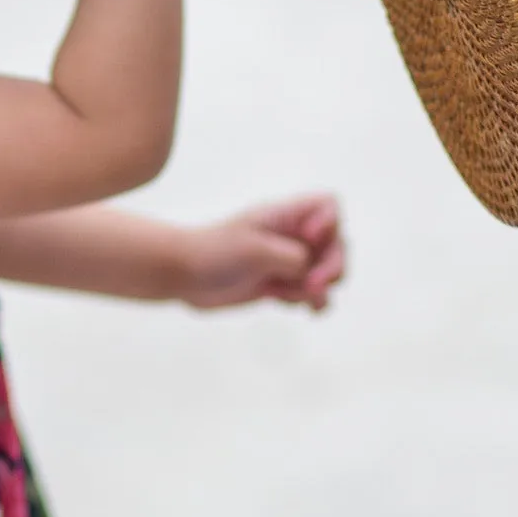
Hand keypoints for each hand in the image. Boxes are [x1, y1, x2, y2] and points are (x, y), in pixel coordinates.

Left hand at [179, 194, 345, 312]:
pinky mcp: (279, 284)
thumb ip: (292, 257)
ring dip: (322, 287)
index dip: (330, 224)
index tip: (310, 241)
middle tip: (312, 284)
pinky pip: (311, 293)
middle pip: (336, 243)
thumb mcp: (256, 250)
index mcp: (284, 216)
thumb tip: (313, 274)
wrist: (181, 275)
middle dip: (332, 265)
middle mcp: (290, 235)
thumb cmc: (212, 252)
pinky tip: (311, 310)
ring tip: (296, 296)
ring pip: (326, 271)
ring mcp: (286, 260)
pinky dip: (315, 302)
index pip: (328, 205)